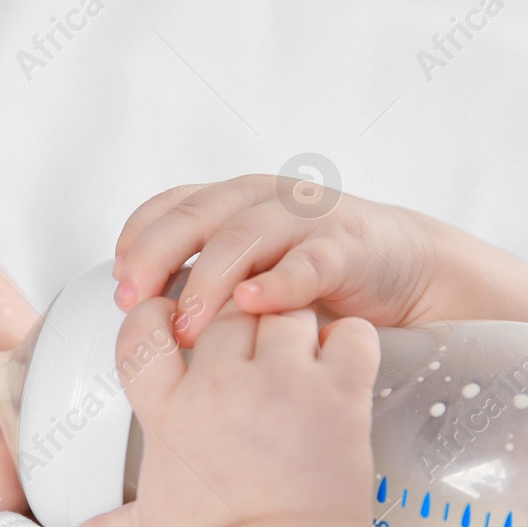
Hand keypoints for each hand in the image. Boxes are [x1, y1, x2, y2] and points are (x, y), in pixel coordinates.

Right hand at [65, 297, 379, 526]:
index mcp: (170, 410)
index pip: (145, 331)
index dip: (158, 314)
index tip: (173, 320)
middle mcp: (221, 385)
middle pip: (225, 307)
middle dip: (238, 316)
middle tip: (253, 344)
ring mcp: (281, 383)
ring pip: (286, 310)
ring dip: (294, 324)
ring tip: (300, 358)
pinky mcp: (336, 393)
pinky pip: (350, 335)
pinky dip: (351, 340)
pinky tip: (342, 365)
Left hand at [111, 174, 433, 347]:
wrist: (409, 268)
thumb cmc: (320, 274)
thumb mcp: (255, 267)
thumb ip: (207, 275)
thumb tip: (141, 315)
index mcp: (236, 200)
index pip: (171, 205)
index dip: (138, 239)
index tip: (119, 284)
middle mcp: (266, 199)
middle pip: (197, 216)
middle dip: (156, 258)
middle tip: (133, 305)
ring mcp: (308, 218)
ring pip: (245, 236)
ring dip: (208, 282)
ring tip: (186, 328)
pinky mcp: (348, 247)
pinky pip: (308, 261)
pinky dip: (278, 283)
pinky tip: (253, 305)